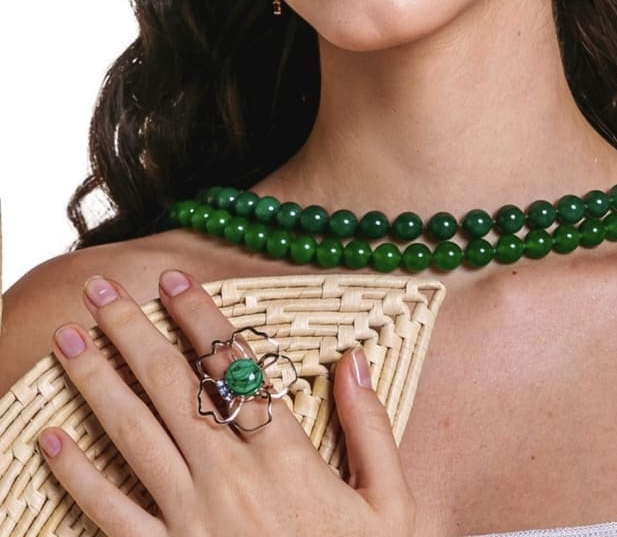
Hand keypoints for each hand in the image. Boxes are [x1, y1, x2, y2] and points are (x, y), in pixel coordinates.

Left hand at [39, 271, 414, 536]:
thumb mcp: (390, 503)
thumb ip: (371, 427)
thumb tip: (355, 359)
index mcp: (287, 456)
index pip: (233, 367)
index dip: (200, 317)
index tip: (173, 280)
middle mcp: (231, 477)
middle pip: (172, 387)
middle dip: (132, 331)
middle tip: (101, 290)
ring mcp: (192, 518)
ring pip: (134, 435)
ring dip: (97, 382)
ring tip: (68, 340)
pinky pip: (110, 513)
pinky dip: (76, 476)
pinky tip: (49, 440)